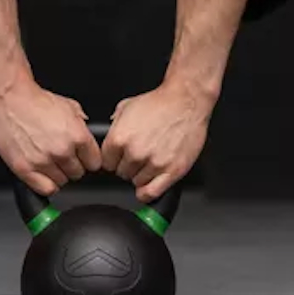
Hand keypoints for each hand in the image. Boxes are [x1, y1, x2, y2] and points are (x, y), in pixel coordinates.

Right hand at [0, 79, 101, 195]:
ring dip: (57, 174)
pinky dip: (46, 184)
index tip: (81, 157)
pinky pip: (45, 189)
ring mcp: (43, 161)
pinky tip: (42, 174)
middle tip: (61, 155)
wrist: (10, 98)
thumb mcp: (70, 107)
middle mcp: (62, 151)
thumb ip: (82, 126)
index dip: (87, 159)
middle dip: (72, 165)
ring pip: (62, 182)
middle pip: (78, 174)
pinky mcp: (25, 169)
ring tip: (48, 161)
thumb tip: (88, 137)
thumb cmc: (36, 101)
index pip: (94, 163)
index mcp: (78, 136)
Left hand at [102, 83, 212, 201]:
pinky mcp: (172, 171)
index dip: (114, 159)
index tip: (120, 157)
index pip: (106, 163)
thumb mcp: (126, 107)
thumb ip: (114, 126)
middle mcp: (135, 153)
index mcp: (119, 139)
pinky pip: (152, 193)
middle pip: (121, 174)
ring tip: (150, 160)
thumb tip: (108, 136)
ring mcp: (154, 164)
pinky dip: (146, 193)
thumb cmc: (160, 102)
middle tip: (140, 154)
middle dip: (128, 165)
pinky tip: (147, 187)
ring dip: (141, 175)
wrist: (186, 101)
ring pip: (136, 183)